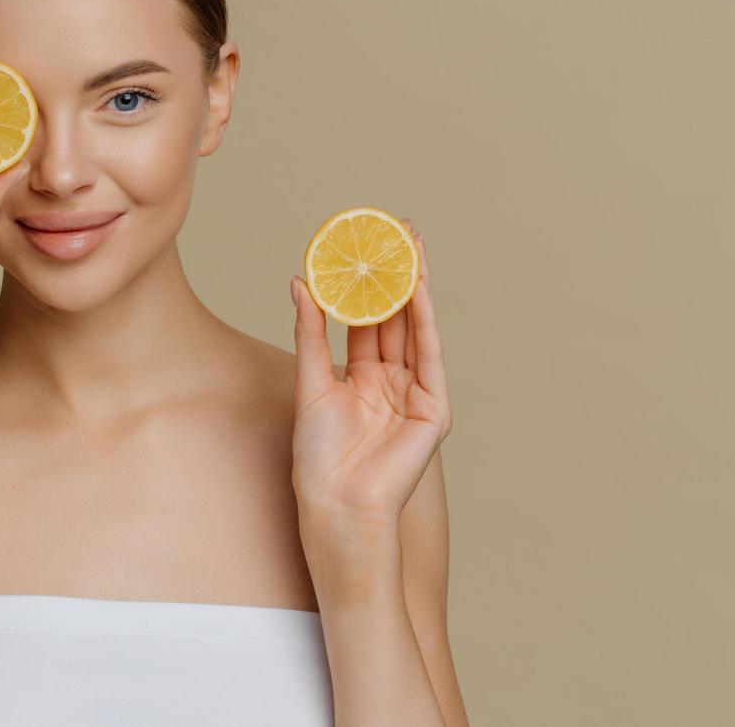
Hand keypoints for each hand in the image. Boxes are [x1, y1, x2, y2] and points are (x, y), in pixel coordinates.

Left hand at [288, 218, 451, 528]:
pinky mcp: (433, 409)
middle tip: (397, 230)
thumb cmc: (319, 457)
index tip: (366, 245)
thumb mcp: (311, 382)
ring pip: (416, 329)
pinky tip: (419, 290)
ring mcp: (416, 393)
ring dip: (416, 287)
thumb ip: (311, 332)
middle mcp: (393, 381)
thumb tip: (300, 282)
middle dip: (399, 275)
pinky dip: (425, 322)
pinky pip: (430, 356)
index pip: (369, 318)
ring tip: (411, 245)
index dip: (368, 283)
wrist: (337, 503)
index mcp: (364, 377)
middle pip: (397, 317)